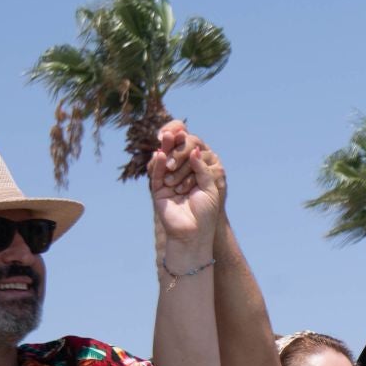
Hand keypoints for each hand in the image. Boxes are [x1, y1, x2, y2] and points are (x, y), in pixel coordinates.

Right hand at [148, 123, 222, 271]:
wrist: (194, 234)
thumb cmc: (205, 214)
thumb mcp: (209, 188)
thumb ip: (202, 169)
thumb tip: (195, 149)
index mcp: (194, 177)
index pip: (189, 156)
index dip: (187, 145)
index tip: (187, 133)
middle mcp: (180, 178)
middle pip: (175, 157)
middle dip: (175, 143)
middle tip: (176, 131)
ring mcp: (167, 184)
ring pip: (164, 163)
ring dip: (165, 149)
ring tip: (167, 136)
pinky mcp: (158, 192)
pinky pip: (156, 175)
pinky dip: (158, 164)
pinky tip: (160, 154)